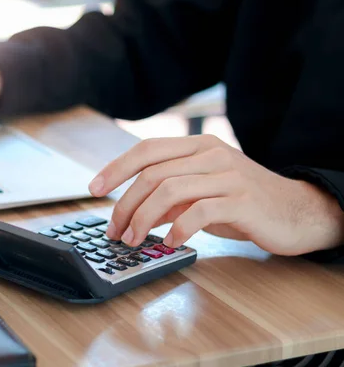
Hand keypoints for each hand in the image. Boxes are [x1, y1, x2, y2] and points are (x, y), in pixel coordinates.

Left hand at [88, 135, 343, 255]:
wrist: (295, 210)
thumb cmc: (242, 202)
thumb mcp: (200, 194)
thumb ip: (168, 198)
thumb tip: (132, 213)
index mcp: (196, 145)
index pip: (146, 150)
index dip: (116, 168)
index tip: (94, 189)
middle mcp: (210, 153)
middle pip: (152, 174)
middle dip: (125, 204)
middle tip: (115, 230)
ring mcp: (227, 174)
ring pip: (170, 190)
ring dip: (144, 218)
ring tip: (134, 240)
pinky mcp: (242, 200)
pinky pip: (199, 211)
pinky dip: (178, 229)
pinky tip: (170, 242)